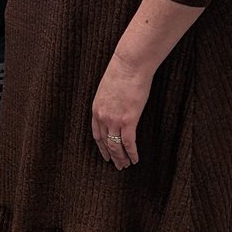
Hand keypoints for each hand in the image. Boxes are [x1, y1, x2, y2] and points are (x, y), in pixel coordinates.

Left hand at [91, 52, 151, 169]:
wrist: (129, 65)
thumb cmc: (122, 73)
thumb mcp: (108, 89)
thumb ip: (109, 102)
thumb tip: (116, 107)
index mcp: (96, 109)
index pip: (97, 134)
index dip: (101, 146)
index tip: (106, 155)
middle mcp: (102, 116)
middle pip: (105, 142)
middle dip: (112, 155)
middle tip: (117, 165)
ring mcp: (114, 119)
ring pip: (116, 145)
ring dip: (122, 157)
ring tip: (126, 165)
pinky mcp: (128, 120)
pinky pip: (128, 142)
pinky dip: (131, 153)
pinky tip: (135, 159)